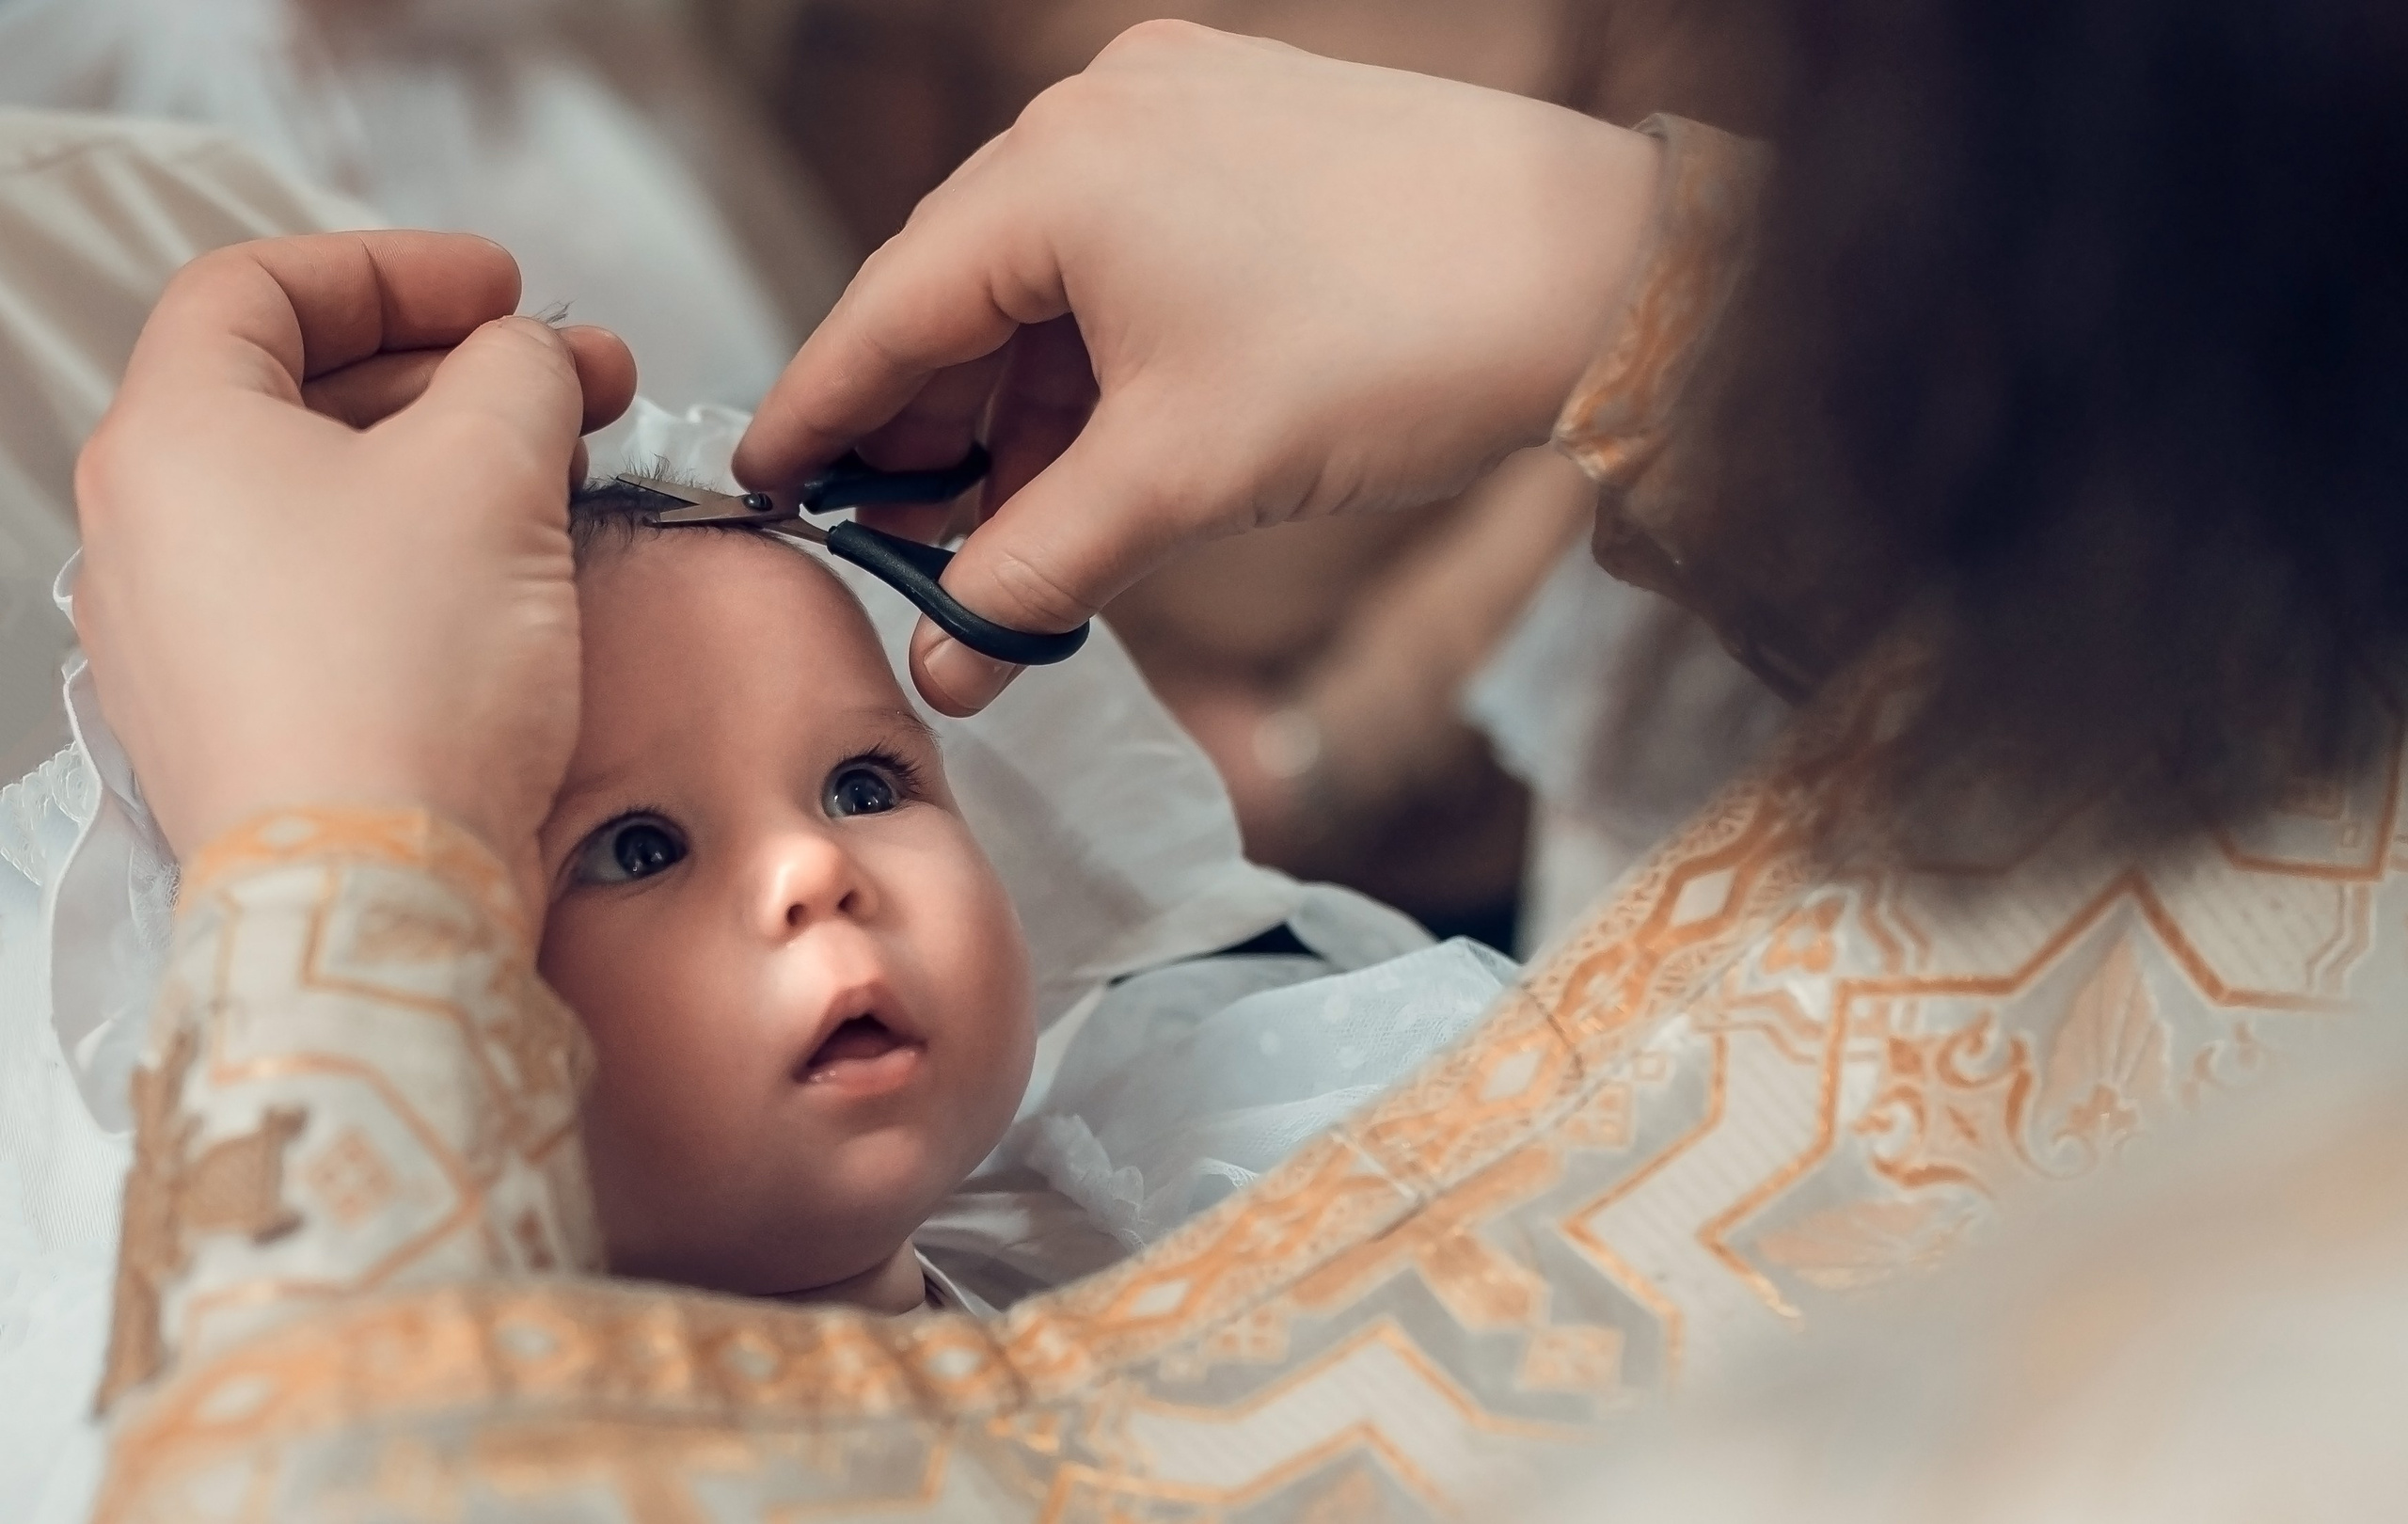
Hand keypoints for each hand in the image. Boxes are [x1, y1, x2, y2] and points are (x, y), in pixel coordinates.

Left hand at [72, 232, 635, 908]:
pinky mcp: (237, 719)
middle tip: (570, 381)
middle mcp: (147, 531)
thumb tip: (536, 358)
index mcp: (172, 437)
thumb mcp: (492, 466)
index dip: (395, 269)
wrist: (377, 887)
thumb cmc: (407, 673)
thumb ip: (520, 370)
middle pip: (296, 395)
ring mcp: (179, 637)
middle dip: (451, 373)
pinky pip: (320, 596)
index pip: (260, 289)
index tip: (504, 288)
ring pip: (316, 500)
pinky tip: (505, 576)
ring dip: (444, 464)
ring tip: (560, 473)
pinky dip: (413, 557)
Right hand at [735, 20, 1659, 714]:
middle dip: (929, 432)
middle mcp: (1099, 112)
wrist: (1600, 270)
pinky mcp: (1242, 134)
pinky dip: (1094, 358)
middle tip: (901, 547)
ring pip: (1044, 280)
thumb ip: (1037, 571)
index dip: (819, 420)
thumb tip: (946, 664)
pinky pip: (1120, 255)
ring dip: (1018, 409)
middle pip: (959, 292)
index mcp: (1056, 171)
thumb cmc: (1396, 345)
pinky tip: (1096, 454)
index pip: (887, 313)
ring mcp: (1176, 110)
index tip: (761, 493)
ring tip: (1008, 529)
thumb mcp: (1184, 478)